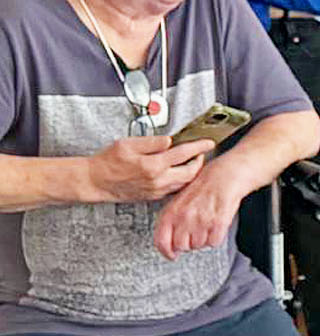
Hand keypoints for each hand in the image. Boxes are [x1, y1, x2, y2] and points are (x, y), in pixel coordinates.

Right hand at [87, 136, 211, 202]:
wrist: (95, 181)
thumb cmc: (107, 162)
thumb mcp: (127, 144)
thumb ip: (152, 142)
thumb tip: (170, 140)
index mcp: (153, 165)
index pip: (183, 154)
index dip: (199, 147)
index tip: (208, 142)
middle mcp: (158, 180)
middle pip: (191, 172)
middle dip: (200, 161)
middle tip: (201, 152)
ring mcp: (157, 190)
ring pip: (184, 182)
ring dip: (192, 172)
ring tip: (192, 161)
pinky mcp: (154, 196)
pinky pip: (175, 188)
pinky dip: (182, 179)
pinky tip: (180, 172)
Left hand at [150, 149, 243, 259]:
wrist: (226, 175)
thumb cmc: (204, 185)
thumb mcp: (179, 200)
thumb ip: (172, 219)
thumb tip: (170, 241)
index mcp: (171, 211)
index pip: (161, 240)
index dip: (166, 252)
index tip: (171, 255)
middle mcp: (184, 217)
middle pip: (182, 246)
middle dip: (189, 243)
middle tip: (195, 233)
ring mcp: (201, 220)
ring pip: (199, 245)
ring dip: (204, 239)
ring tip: (207, 224)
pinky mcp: (218, 223)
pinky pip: (214, 242)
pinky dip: (216, 237)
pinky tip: (216, 225)